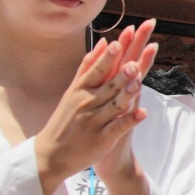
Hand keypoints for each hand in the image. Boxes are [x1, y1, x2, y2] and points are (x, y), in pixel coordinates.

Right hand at [33, 20, 158, 194]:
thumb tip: (103, 41)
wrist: (51, 153)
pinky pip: (118, 128)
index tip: (117, 44)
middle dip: (121, 74)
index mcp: (80, 90)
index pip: (96, 71)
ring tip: (139, 83)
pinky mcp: (102, 139)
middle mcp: (87, 104)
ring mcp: (95, 122)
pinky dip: (130, 120)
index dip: (107, 58)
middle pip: (108, 86)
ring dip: (127, 94)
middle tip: (134, 62)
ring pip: (114, 105)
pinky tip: (142, 113)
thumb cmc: (66, 119)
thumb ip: (89, 65)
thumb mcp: (73, 90)